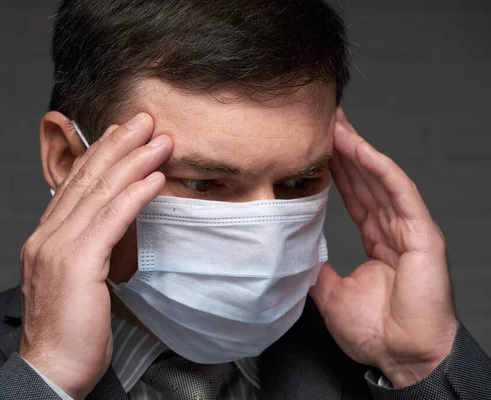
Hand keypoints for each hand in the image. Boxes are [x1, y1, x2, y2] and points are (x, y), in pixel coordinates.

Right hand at [18, 113, 172, 398]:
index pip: (73, 187)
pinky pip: (111, 220)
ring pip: (100, 193)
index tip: (119, 133)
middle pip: (86, 180)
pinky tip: (153, 177)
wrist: (50, 370)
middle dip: (117, 145)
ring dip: (133, 162)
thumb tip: (110, 229)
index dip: (98, 156)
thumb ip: (87, 250)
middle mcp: (47, 237)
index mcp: (44, 239)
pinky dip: (134, 194)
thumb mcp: (75, 282)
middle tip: (142, 120)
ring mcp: (59, 248)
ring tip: (158, 140)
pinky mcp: (77, 264)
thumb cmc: (68, 331)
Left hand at [310, 108, 457, 387]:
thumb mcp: (332, 294)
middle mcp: (394, 230)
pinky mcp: (423, 235)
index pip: (355, 196)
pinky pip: (400, 193)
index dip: (338, 171)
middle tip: (326, 121)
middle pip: (367, 180)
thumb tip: (297, 252)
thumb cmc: (378, 333)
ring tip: (336, 124)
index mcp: (378, 241)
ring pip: (380, 179)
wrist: (403, 357)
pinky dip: (380, 169)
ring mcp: (410, 229)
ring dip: (358, 150)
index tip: (318, 148)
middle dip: (346, 150)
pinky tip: (362, 149)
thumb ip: (317, 269)